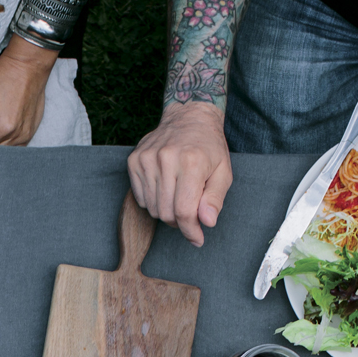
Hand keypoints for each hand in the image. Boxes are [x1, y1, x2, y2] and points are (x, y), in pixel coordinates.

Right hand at [128, 102, 232, 245]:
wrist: (189, 117)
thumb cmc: (208, 148)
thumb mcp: (223, 172)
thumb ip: (215, 198)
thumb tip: (206, 222)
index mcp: (191, 162)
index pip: (184, 211)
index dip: (190, 231)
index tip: (197, 239)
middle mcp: (166, 159)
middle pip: (166, 213)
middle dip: (180, 222)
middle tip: (190, 213)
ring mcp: (147, 159)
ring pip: (152, 208)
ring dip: (166, 211)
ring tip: (178, 197)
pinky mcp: (134, 160)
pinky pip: (140, 197)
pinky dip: (153, 201)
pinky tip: (165, 187)